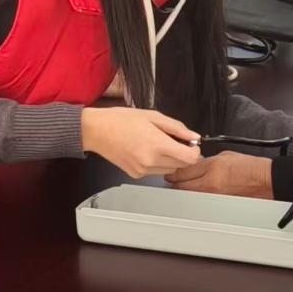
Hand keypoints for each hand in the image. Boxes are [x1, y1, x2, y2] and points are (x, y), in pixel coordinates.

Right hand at [81, 107, 199, 177]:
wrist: (97, 130)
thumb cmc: (121, 120)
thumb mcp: (154, 116)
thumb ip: (177, 128)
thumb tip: (193, 136)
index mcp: (158, 145)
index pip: (190, 158)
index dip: (194, 150)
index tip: (190, 143)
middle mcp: (151, 161)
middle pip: (181, 165)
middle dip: (182, 153)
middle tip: (173, 140)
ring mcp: (143, 170)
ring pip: (170, 170)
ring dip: (171, 159)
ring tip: (158, 143)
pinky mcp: (136, 174)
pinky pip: (155, 171)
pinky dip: (157, 163)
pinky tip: (147, 150)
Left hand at [165, 151, 272, 198]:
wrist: (262, 179)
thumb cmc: (248, 166)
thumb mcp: (224, 155)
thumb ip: (206, 160)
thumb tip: (194, 162)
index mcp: (212, 167)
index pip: (184, 170)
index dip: (174, 169)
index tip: (171, 168)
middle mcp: (210, 183)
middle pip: (181, 185)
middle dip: (175, 180)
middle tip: (172, 176)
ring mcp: (212, 195)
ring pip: (189, 193)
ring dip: (184, 187)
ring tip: (184, 182)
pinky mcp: (216, 202)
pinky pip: (199, 197)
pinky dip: (195, 193)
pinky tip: (197, 188)